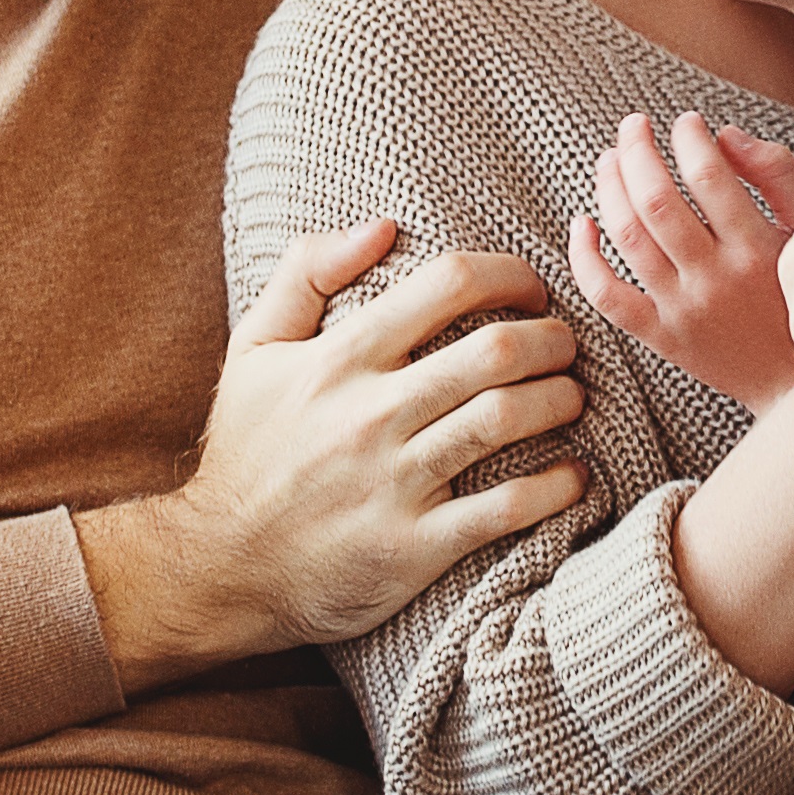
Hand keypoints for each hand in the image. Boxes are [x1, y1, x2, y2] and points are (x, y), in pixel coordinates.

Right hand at [86, 220, 587, 679]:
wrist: (218, 568)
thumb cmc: (246, 452)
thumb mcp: (253, 349)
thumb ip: (305, 272)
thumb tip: (382, 226)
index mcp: (339, 358)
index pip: (448, 284)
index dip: (509, 275)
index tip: (530, 288)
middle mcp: (371, 413)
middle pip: (496, 351)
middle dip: (552, 338)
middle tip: (564, 344)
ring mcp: (395, 481)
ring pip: (508, 419)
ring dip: (562, 399)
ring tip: (571, 395)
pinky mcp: (414, 546)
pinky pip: (507, 509)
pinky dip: (557, 486)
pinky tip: (575, 474)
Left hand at [566, 110, 793, 411]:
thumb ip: (779, 174)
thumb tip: (725, 134)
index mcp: (759, 249)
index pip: (709, 176)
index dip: (689, 138)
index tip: (687, 122)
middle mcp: (716, 280)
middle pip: (656, 201)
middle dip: (637, 150)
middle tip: (633, 125)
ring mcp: (683, 312)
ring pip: (627, 238)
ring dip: (609, 188)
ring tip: (611, 159)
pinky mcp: (662, 338)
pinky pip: (607, 296)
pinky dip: (584, 257)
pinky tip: (583, 223)